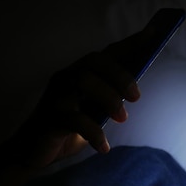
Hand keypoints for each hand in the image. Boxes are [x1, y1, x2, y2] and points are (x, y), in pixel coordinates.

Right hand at [10, 32, 145, 168]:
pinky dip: (94, 133)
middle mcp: (66, 79)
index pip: (106, 53)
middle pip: (93, 62)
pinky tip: (104, 147)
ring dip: (109, 98)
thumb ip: (108, 98)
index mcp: (79, 74)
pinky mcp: (49, 118)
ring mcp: (55, 97)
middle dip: (119, 76)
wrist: (31, 152)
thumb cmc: (68, 128)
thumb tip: (134, 90)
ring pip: (83, 81)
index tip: (154, 34)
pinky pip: (74, 119)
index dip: (129, 43)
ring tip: (122, 119)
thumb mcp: (93, 111)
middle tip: (136, 97)